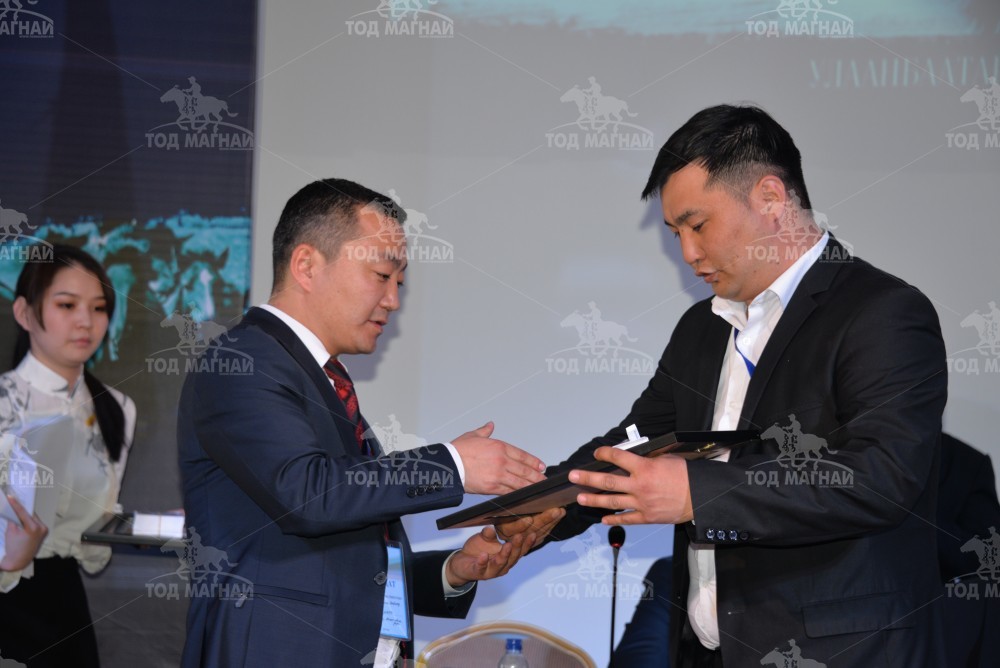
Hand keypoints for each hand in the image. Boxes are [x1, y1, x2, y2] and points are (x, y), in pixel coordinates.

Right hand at [1, 494, 47, 570]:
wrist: (19, 561)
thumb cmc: (13, 548)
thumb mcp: (11, 532)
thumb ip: (13, 519)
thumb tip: (13, 510)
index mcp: (34, 528)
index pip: (23, 513)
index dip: (16, 504)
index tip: (11, 497)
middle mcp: (42, 528)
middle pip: (30, 514)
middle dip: (22, 509)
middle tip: (15, 501)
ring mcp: (44, 530)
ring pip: (33, 518)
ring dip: (26, 514)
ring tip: (18, 509)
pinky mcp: (44, 532)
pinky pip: (35, 523)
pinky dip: (29, 520)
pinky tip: (23, 518)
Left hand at [445, 525, 532, 586]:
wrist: (462, 564)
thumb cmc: (479, 551)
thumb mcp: (485, 538)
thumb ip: (490, 533)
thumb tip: (493, 526)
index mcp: (508, 557)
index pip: (521, 549)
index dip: (527, 542)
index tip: (533, 532)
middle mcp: (503, 565)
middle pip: (513, 557)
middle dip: (517, 546)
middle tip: (520, 536)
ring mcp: (491, 571)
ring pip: (500, 564)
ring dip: (504, 555)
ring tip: (507, 545)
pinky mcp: (478, 572)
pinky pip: (481, 568)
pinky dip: (483, 562)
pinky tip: (484, 555)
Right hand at [451, 422, 545, 494]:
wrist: (448, 465)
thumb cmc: (458, 451)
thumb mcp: (473, 436)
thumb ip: (485, 431)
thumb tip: (490, 425)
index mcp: (499, 446)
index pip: (522, 455)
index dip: (533, 462)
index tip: (540, 466)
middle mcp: (501, 460)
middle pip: (524, 469)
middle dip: (536, 475)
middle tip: (543, 479)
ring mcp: (498, 475)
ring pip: (519, 482)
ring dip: (530, 485)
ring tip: (538, 487)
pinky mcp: (492, 487)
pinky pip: (509, 491)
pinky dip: (517, 493)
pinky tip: (523, 494)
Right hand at [495, 506, 565, 544]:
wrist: (504, 520)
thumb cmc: (503, 511)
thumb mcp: (502, 507)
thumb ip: (509, 505)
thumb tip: (520, 495)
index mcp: (502, 528)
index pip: (511, 529)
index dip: (520, 525)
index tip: (529, 519)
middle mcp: (512, 537)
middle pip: (529, 531)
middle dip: (543, 520)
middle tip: (554, 510)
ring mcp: (523, 541)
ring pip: (539, 533)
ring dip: (551, 522)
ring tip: (560, 511)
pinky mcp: (533, 542)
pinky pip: (544, 534)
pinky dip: (552, 524)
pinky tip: (558, 517)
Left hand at [568, 448, 692, 524]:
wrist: (701, 497)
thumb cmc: (686, 476)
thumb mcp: (666, 459)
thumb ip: (647, 460)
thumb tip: (632, 458)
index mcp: (645, 468)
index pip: (617, 458)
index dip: (604, 454)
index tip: (597, 454)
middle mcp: (639, 486)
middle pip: (607, 482)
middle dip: (587, 479)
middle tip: (573, 477)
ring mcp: (642, 503)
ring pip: (612, 502)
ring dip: (594, 500)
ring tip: (580, 499)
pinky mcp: (647, 517)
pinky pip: (626, 519)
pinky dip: (614, 519)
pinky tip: (602, 519)